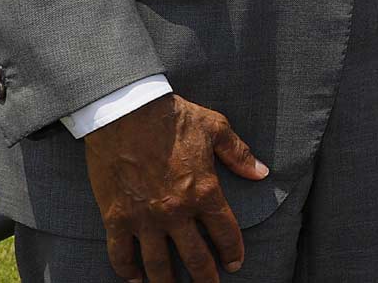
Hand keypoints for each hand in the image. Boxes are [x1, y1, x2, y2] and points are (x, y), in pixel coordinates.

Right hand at [81, 93, 267, 282]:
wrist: (126, 111)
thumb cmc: (173, 116)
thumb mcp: (216, 128)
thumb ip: (239, 154)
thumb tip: (261, 172)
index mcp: (204, 191)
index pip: (225, 233)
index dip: (233, 252)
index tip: (235, 264)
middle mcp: (176, 211)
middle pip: (195, 257)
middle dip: (206, 277)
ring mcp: (145, 218)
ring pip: (158, 264)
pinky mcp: (116, 217)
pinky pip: (121, 253)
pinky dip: (127, 270)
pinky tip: (135, 279)